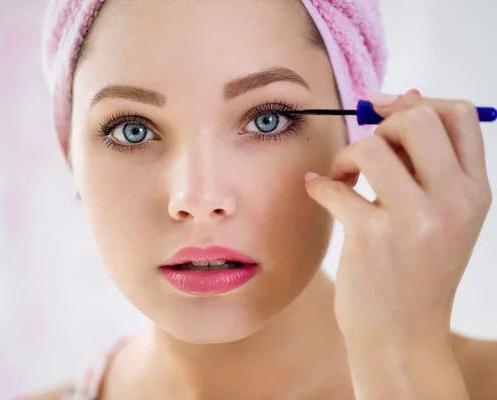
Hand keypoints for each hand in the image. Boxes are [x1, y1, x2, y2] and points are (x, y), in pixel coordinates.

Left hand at [305, 91, 492, 344]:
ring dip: (346, 157)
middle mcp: (453, 202)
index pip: (460, 115)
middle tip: (364, 154)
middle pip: (417, 119)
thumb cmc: (416, 272)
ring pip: (372, 147)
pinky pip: (334, 186)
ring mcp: (415, 220)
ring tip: (343, 180)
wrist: (402, 336)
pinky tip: (319, 192)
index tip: (383, 111)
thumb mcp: (443, 217)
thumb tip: (407, 96)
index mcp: (475, 191)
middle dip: (379, 126)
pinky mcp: (373, 238)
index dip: (417, 102)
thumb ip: (427, 162)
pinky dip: (319, 185)